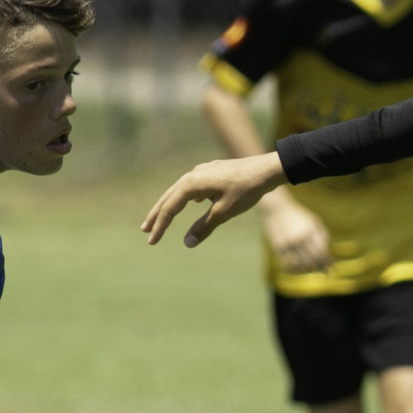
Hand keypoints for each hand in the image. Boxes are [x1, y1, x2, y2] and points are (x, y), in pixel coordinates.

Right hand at [142, 154, 286, 248]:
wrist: (267, 170)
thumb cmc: (246, 191)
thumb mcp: (223, 212)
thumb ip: (204, 227)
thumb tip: (187, 243)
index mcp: (192, 184)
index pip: (170, 208)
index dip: (160, 226)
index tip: (152, 242)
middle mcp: (193, 174)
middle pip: (169, 197)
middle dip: (157, 215)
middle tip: (145, 230)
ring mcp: (203, 171)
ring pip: (180, 191)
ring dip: (170, 205)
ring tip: (163, 218)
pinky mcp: (213, 172)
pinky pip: (193, 186)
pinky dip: (186, 198)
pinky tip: (192, 203)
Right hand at [262, 200, 333, 273]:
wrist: (277, 209)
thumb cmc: (300, 217)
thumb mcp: (315, 222)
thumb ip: (323, 237)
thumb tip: (328, 257)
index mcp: (311, 230)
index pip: (322, 251)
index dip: (328, 262)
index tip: (332, 268)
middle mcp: (300, 237)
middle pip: (312, 260)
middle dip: (319, 268)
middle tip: (323, 271)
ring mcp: (288, 243)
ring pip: (299, 265)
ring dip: (307, 271)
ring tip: (310, 270)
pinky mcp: (277, 247)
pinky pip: (286, 265)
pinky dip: (294, 270)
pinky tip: (298, 269)